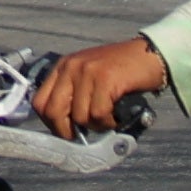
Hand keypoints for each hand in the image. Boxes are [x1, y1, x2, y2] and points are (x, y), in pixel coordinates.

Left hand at [31, 35, 178, 139]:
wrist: (150, 54)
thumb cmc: (122, 72)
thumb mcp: (89, 78)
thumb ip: (74, 96)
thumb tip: (63, 130)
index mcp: (63, 67)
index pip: (39, 102)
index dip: (51, 124)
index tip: (66, 133)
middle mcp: (70, 66)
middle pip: (53, 111)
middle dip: (67, 131)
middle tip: (84, 136)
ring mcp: (87, 71)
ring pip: (79, 116)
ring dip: (96, 126)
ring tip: (109, 118)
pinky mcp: (105, 78)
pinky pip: (98, 114)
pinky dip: (109, 122)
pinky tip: (117, 116)